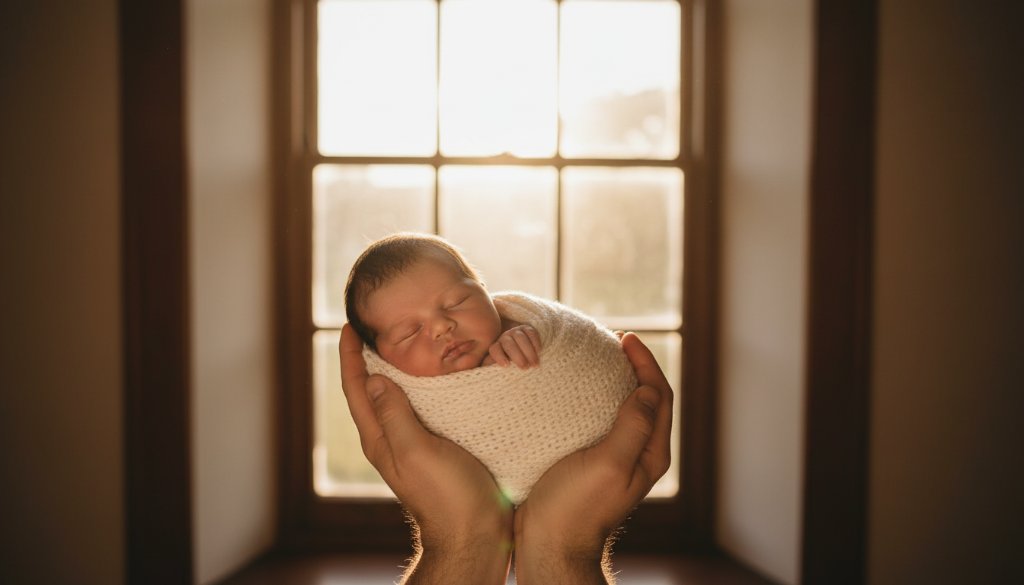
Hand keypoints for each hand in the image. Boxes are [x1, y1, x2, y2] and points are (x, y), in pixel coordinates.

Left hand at [339, 324, 511, 583]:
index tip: (350, 325)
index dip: (351, 357)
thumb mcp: (417, 450)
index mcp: (380, 439)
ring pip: (401, 398)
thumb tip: (374, 378)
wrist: (477, 534)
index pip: (357, 390)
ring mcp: (415, 445)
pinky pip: (425, 409)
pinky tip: (443, 376)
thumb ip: (395, 414)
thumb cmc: (447, 495)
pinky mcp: (439, 447)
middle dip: (372, 357)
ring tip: (411, 342)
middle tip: (379, 326)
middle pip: (374, 391)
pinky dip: (427, 386)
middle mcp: (393, 439)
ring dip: (401, 370)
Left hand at [482, 323, 541, 367]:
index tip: (506, 365)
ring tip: (534, 364)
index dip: (499, 356)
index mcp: (495, 348)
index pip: (495, 349)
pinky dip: (535, 341)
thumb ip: (492, 371)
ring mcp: (516, 332)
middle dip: (517, 355)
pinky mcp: (527, 329)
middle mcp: (504, 338)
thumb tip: (486, 375)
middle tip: (525, 367)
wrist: (522, 358)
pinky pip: (531, 332)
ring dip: (528, 350)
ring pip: (520, 337)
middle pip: (508, 343)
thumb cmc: (508, 367)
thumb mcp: (497, 370)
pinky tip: (539, 351)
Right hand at [512, 332, 672, 583]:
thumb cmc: (576, 508)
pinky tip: (574, 392)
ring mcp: (615, 459)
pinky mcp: (591, 462)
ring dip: (614, 381)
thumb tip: (647, 388)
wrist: (548, 544)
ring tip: (594, 359)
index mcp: (650, 453)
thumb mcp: (608, 464)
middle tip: (611, 341)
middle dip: (634, 366)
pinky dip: (594, 399)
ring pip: (624, 409)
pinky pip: (601, 421)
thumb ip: (632, 427)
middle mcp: (638, 454)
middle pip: (646, 399)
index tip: (625, 339)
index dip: (646, 363)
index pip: (659, 395)